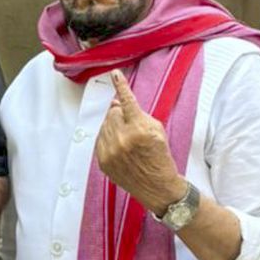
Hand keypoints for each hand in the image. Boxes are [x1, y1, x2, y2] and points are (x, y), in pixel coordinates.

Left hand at [95, 71, 187, 213]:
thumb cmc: (159, 157)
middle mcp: (122, 139)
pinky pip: (100, 139)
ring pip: (104, 125)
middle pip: (112, 112)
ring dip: (114, 126)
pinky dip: (108, 138)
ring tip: (128, 139)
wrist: (157, 186)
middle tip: (131, 124)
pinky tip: (120, 145)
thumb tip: (116, 103)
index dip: (121, 86)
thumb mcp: (157, 130)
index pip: (127, 102)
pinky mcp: (102, 161)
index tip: (115, 74)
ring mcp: (110, 151)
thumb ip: (138, 114)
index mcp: (139, 129)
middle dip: (120, 114)